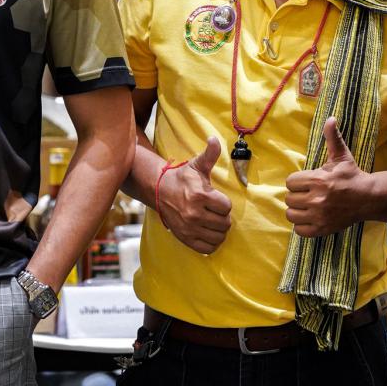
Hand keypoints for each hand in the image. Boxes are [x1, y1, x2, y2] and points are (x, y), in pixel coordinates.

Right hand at [159, 137, 231, 253]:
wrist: (159, 191)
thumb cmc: (182, 178)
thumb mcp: (197, 165)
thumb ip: (210, 154)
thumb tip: (214, 139)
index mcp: (200, 196)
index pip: (227, 207)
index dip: (224, 203)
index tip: (216, 199)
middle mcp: (194, 214)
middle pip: (225, 223)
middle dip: (223, 217)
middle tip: (215, 211)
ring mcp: (189, 228)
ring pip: (219, 237)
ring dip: (219, 230)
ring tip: (213, 221)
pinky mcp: (185, 238)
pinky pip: (207, 248)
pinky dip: (212, 242)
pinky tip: (208, 232)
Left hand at [285, 117, 369, 236]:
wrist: (368, 198)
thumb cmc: (351, 176)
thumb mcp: (341, 155)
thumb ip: (332, 137)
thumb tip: (330, 118)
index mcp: (318, 180)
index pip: (290, 182)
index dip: (297, 182)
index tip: (306, 182)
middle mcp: (317, 199)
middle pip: (289, 199)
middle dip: (297, 195)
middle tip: (307, 194)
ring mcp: (319, 216)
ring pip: (291, 215)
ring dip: (297, 211)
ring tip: (306, 206)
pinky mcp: (322, 229)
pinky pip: (299, 230)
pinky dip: (302, 226)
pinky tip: (310, 218)